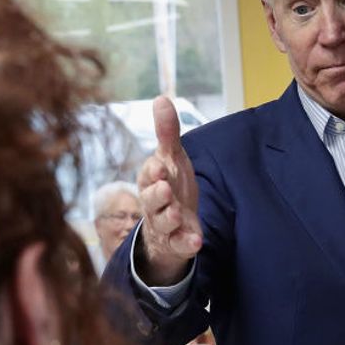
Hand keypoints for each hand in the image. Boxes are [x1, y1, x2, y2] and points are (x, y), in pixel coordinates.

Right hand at [136, 96, 200, 284]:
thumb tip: (161, 98)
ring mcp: (166, 225)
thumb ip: (167, 132)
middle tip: (165, 188)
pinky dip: (187, 244)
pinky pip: (180, 245)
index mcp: (151, 180)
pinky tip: (196, 241)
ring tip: (178, 214)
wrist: (173, 223)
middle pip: (152, 200)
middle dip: (158, 195)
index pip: (149, 174)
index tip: (161, 165)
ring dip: (170, 218)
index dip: (154, 171)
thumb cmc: (170, 184)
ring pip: (164, 223)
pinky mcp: (177, 242)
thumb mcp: (171, 158)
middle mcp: (155, 203)